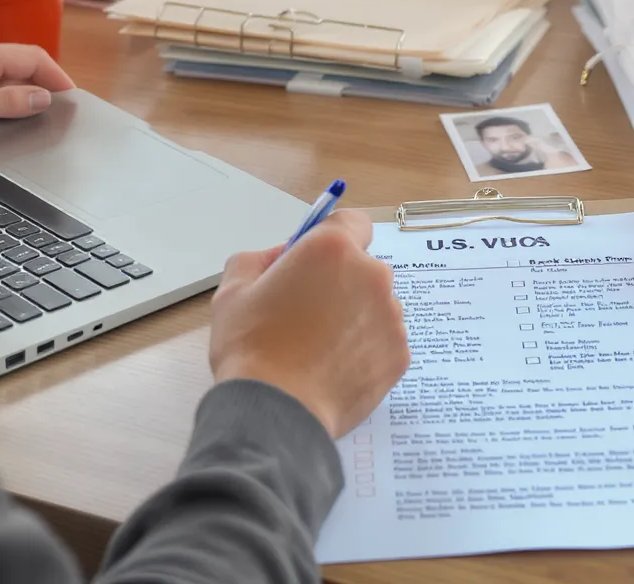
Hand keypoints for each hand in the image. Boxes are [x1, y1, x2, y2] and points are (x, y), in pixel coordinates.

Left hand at [0, 40, 75, 143]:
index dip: (56, 76)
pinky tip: (10, 111)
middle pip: (22, 63)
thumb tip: (42, 97)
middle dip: (45, 82)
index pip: (32, 57)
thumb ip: (7, 101)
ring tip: (40, 112)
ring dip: (26, 89)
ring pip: (7, 73)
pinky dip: (7, 94)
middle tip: (60, 107)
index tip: (71, 97)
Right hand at [209, 211, 409, 438]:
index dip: (333, 238)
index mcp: (332, 249)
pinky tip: (334, 366)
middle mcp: (372, 275)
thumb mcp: (234, 288)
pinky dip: (365, 349)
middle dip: (341, 282)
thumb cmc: (252, 349)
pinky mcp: (399, 353)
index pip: (352, 222)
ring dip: (355, 316)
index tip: (318, 259)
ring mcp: (391, 316)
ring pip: (375, 305)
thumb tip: (282, 256)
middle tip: (307, 311)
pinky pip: (383, 340)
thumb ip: (261, 258)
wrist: (275, 411)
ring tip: (319, 346)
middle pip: (363, 267)